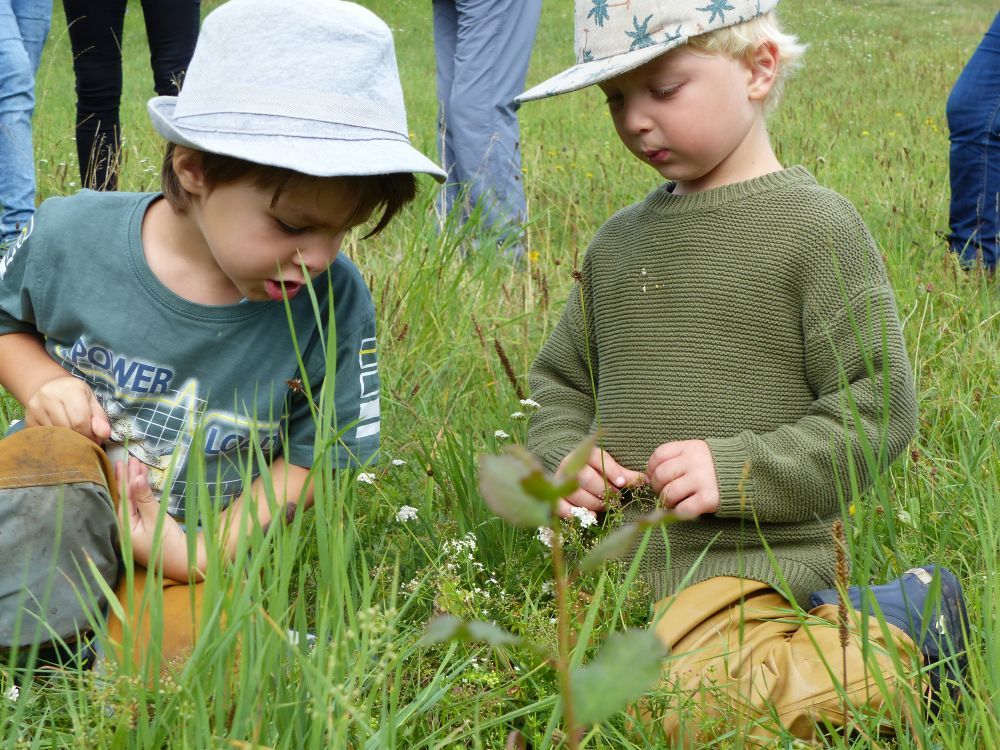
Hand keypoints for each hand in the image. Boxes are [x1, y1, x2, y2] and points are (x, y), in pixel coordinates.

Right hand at [25, 375, 110, 442]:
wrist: (49, 387)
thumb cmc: (75, 395)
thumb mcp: (91, 401)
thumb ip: (99, 417)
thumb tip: (105, 435)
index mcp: (70, 390)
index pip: (80, 421)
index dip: (90, 435)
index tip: (95, 439)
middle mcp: (49, 397)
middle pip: (67, 429)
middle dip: (80, 438)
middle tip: (86, 440)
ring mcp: (35, 408)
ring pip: (55, 435)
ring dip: (68, 441)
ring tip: (74, 437)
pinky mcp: (28, 420)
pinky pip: (44, 438)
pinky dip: (56, 441)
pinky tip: (61, 436)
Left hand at [116, 457, 191, 579]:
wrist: (184, 563)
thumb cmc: (169, 544)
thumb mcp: (156, 519)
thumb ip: (144, 498)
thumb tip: (134, 478)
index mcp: (122, 529)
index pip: (122, 498)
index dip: (123, 479)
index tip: (124, 462)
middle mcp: (123, 529)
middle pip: (124, 499)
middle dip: (127, 479)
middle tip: (130, 459)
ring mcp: (132, 530)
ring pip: (130, 502)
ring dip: (134, 485)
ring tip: (136, 467)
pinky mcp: (141, 530)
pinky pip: (137, 507)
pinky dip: (139, 494)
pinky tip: (140, 484)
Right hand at [555, 447, 644, 518]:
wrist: (571, 474)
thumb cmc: (596, 472)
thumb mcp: (610, 469)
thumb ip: (625, 475)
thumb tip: (646, 480)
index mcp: (585, 454)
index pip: (598, 458)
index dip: (611, 471)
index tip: (621, 484)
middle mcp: (570, 465)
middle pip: (586, 478)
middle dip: (604, 491)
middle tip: (615, 498)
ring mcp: (560, 481)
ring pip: (576, 493)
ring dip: (594, 502)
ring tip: (605, 505)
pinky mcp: (555, 496)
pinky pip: (562, 506)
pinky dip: (577, 513)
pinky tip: (591, 515)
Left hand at [646, 440, 719, 518]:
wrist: (748, 475)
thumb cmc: (715, 466)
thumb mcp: (697, 453)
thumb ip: (677, 458)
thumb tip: (649, 475)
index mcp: (690, 447)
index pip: (659, 455)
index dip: (651, 468)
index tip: (654, 476)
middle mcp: (695, 461)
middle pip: (661, 475)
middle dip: (657, 487)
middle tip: (663, 492)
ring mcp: (702, 479)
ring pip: (669, 493)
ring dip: (666, 501)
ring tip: (673, 502)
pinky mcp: (709, 498)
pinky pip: (683, 508)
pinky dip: (678, 512)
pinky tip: (684, 508)